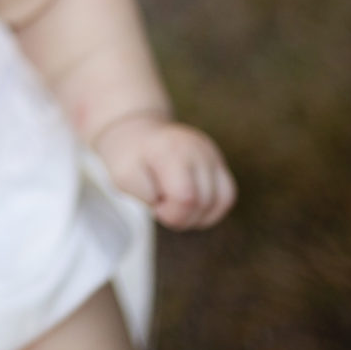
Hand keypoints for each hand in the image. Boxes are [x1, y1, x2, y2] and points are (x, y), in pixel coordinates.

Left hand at [91, 112, 235, 229]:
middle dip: (182, 216)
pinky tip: (191, 206)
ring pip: (222, 200)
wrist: (135, 133)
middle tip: (161, 205)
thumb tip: (169, 213)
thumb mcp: (123, 179)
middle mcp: (197, 149)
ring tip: (175, 206)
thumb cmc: (127, 157)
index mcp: (170, 151)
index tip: (154, 206)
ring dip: (199, 215)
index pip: (186, 198)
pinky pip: (227, 194)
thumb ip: (145, 199)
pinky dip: (212, 208)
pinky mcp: (218, 161)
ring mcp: (211, 153)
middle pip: (205, 202)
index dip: (170, 214)